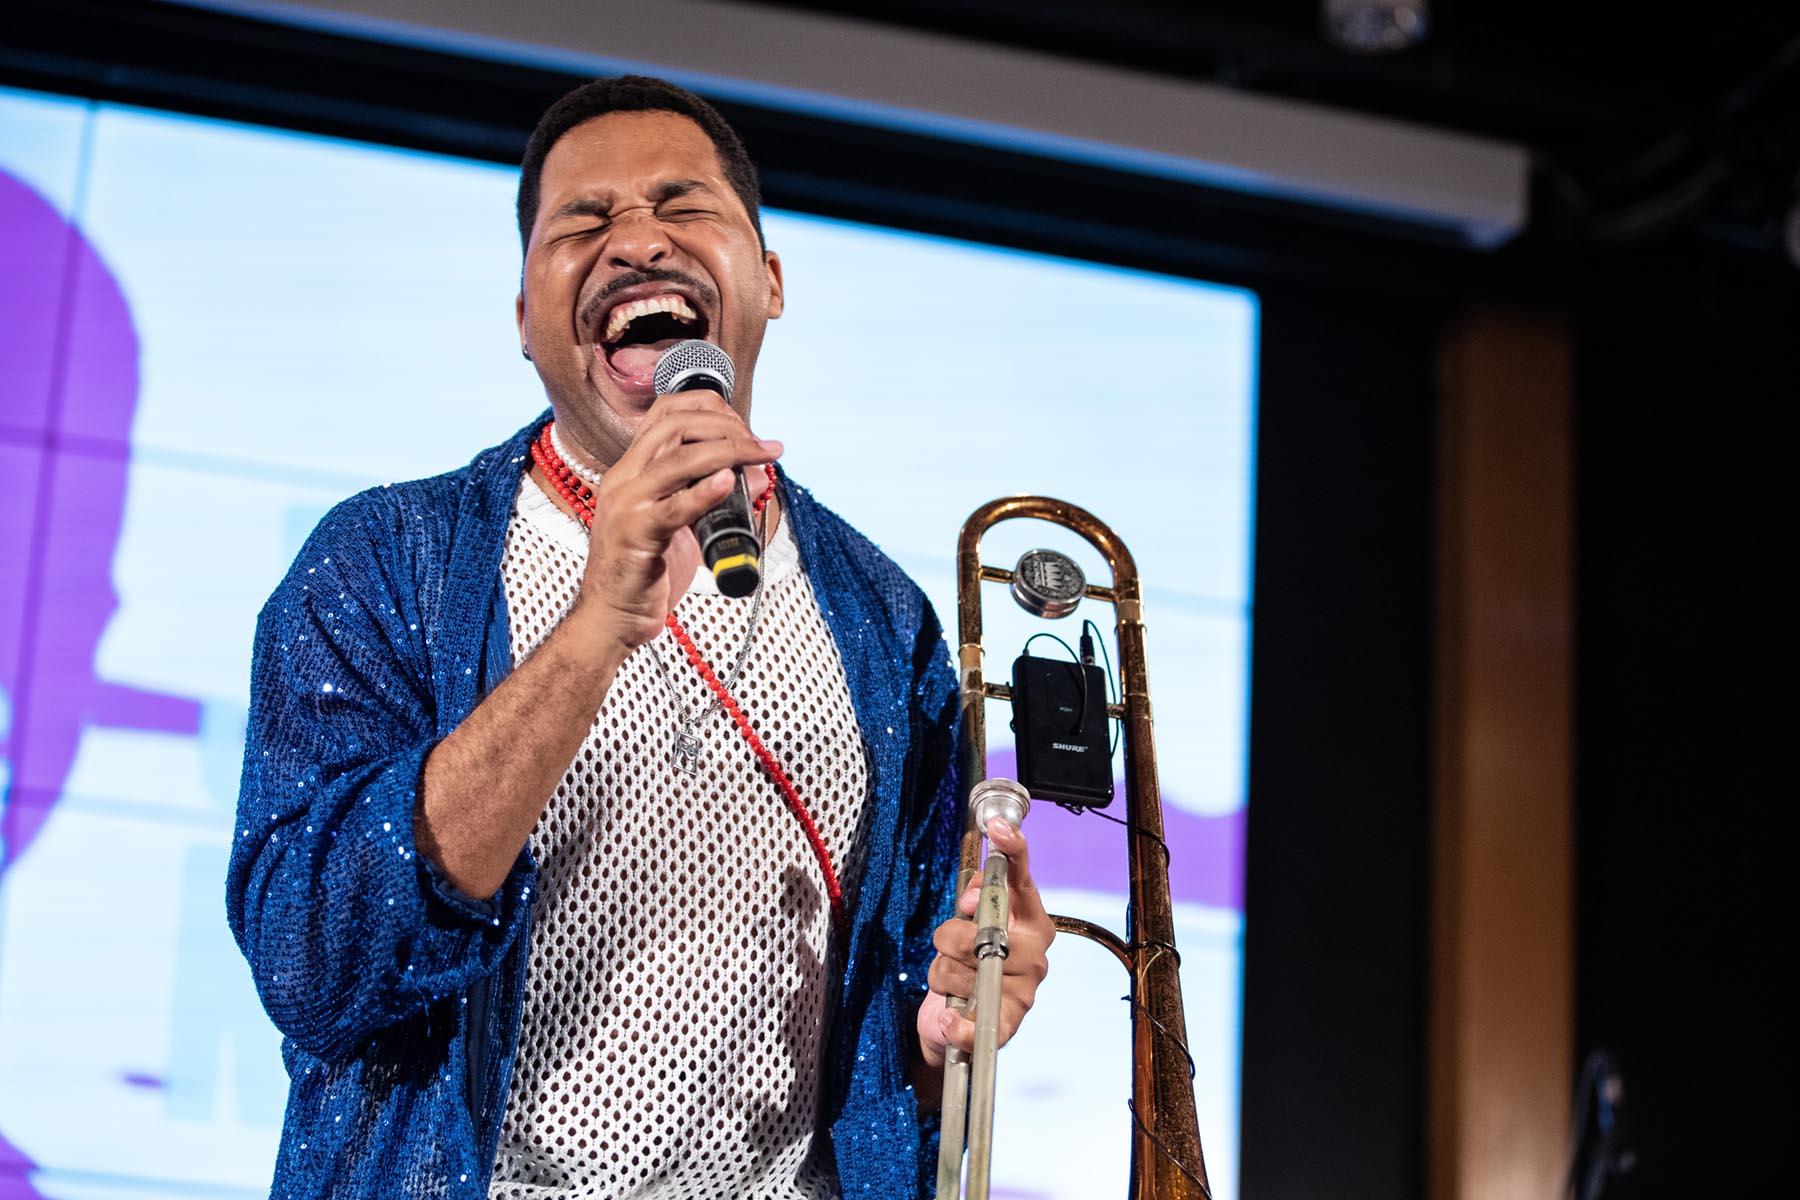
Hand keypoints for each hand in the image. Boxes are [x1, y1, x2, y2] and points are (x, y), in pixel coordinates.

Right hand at [570, 390, 779, 651]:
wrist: (610, 616)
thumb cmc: (643, 572)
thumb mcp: (683, 526)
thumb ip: (714, 498)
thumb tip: (759, 477)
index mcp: (631, 470)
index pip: (665, 413)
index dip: (710, 409)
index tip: (745, 426)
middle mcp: (625, 479)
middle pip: (674, 426)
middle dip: (726, 426)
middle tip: (762, 444)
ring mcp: (627, 505)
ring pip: (678, 460)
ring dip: (729, 451)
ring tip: (762, 456)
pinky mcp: (636, 536)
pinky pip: (673, 508)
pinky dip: (704, 492)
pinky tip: (729, 483)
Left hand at [917, 819, 1053, 1069]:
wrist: (962, 1019)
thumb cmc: (968, 963)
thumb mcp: (969, 922)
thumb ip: (976, 897)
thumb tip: (975, 898)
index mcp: (1031, 922)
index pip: (1023, 880)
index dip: (1013, 851)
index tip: (998, 828)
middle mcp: (1035, 955)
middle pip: (979, 928)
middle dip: (950, 936)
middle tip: (952, 947)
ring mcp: (1024, 991)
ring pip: (959, 966)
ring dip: (943, 973)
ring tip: (954, 981)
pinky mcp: (1008, 1025)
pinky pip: (975, 1022)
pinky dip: (956, 1024)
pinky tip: (949, 1021)